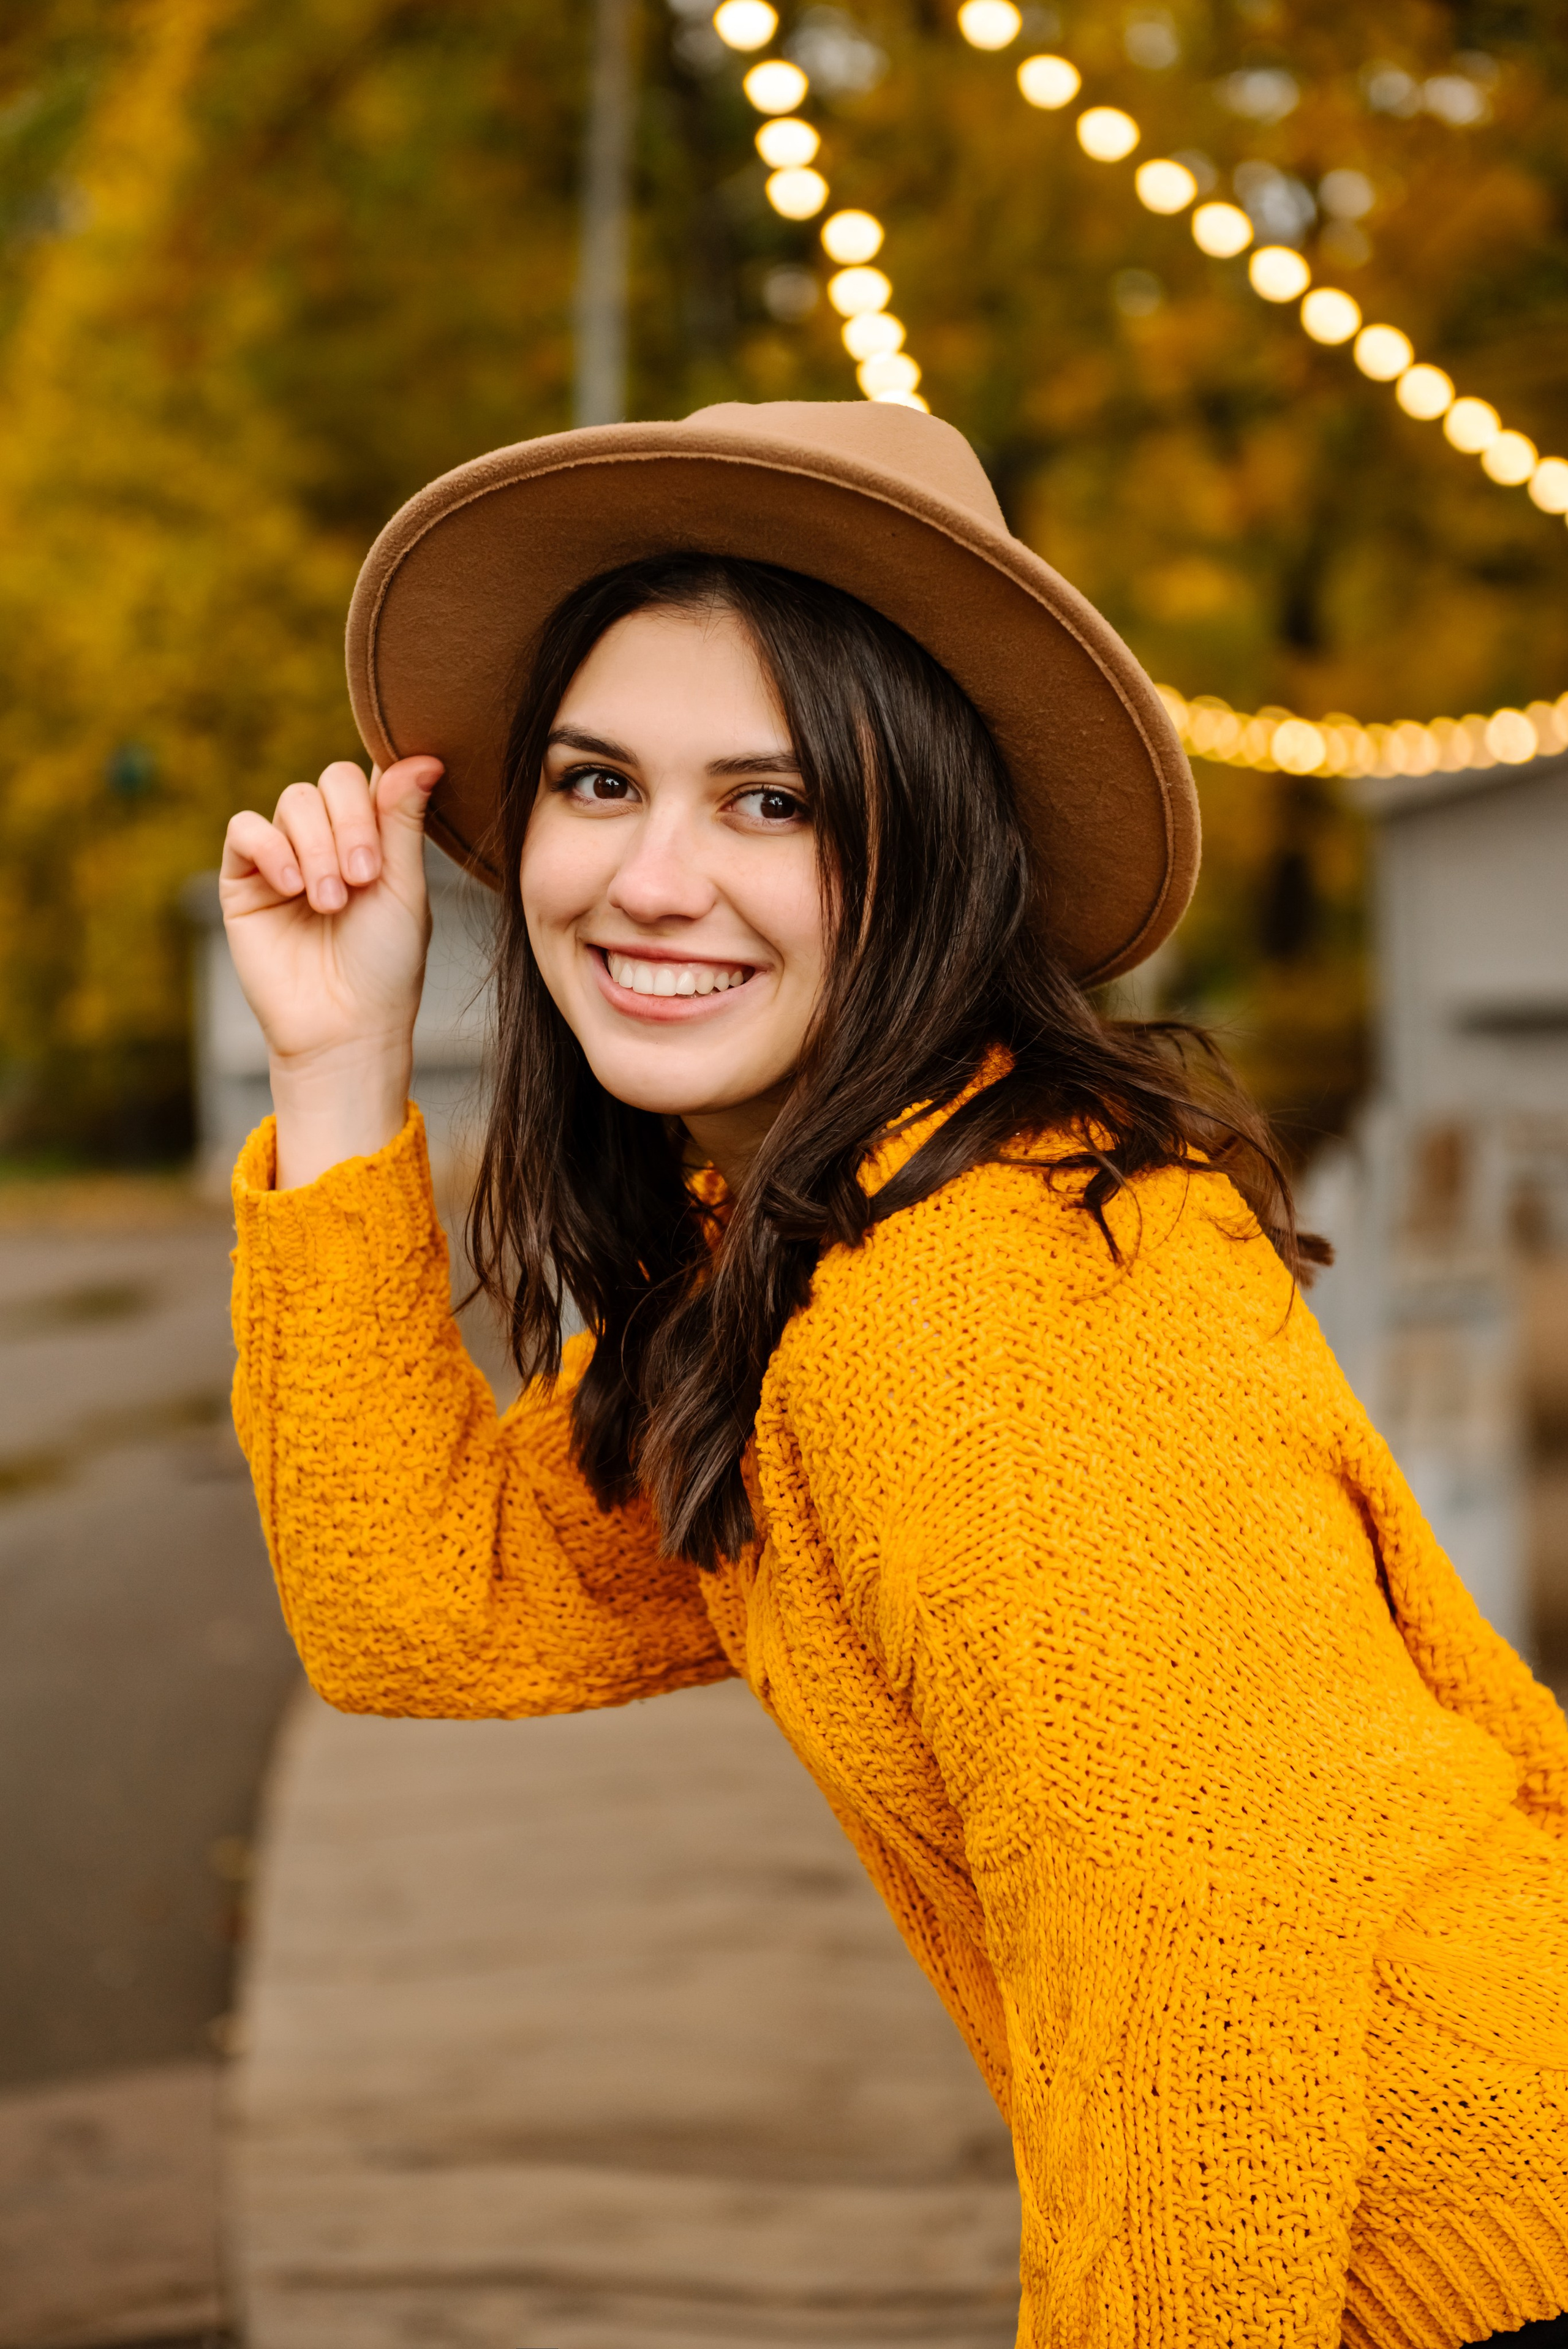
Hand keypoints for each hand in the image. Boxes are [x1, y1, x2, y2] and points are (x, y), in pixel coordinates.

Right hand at [220, 756, 443, 1187]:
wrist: (344, 1026)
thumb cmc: (385, 965)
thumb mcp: (404, 888)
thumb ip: (403, 821)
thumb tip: (425, 756)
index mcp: (374, 836)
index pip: (371, 777)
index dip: (379, 791)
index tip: (391, 828)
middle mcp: (327, 837)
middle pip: (330, 782)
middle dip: (348, 825)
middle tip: (362, 878)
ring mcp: (284, 855)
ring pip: (292, 802)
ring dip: (315, 846)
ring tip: (330, 901)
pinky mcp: (245, 878)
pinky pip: (246, 830)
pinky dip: (271, 848)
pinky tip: (292, 887)